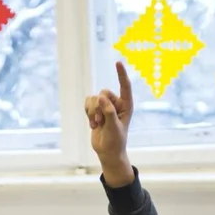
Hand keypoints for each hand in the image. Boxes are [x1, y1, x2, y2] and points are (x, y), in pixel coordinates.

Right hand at [85, 62, 134, 182]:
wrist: (107, 152)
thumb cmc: (115, 141)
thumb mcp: (114, 127)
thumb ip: (108, 111)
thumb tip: (100, 97)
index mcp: (126, 105)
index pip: (124, 86)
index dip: (121, 74)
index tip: (118, 62)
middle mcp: (116, 103)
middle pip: (103, 93)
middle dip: (99, 107)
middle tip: (101, 121)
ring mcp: (105, 107)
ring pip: (93, 98)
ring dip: (92, 112)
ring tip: (97, 124)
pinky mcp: (95, 111)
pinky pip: (87, 102)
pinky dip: (87, 113)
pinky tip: (93, 124)